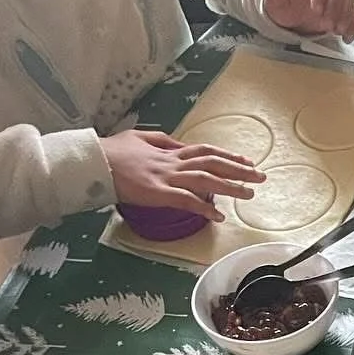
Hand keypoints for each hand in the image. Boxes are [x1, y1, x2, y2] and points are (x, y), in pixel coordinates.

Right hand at [101, 128, 264, 223]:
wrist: (93, 161)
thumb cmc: (112, 152)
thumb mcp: (139, 138)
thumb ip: (160, 141)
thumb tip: (176, 143)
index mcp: (169, 151)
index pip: (205, 151)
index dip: (227, 156)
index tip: (246, 162)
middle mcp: (172, 162)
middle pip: (212, 164)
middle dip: (238, 170)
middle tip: (260, 177)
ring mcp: (166, 177)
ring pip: (205, 180)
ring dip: (229, 188)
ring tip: (249, 195)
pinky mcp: (157, 192)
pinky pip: (186, 200)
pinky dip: (204, 207)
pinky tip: (218, 216)